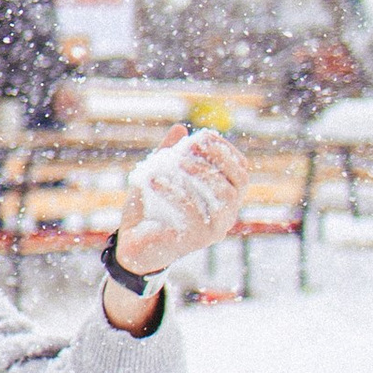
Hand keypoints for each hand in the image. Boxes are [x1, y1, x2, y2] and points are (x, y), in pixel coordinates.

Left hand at [112, 128, 248, 278]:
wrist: (132, 244)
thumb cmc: (149, 210)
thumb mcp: (159, 177)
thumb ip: (169, 154)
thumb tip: (180, 128)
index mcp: (224, 200)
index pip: (241, 172)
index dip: (226, 151)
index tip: (204, 136)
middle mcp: (226, 215)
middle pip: (239, 182)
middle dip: (220, 158)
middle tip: (194, 145)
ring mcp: (215, 230)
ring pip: (224, 197)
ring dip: (201, 173)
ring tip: (176, 160)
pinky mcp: (197, 240)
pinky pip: (193, 212)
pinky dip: (175, 192)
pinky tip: (155, 181)